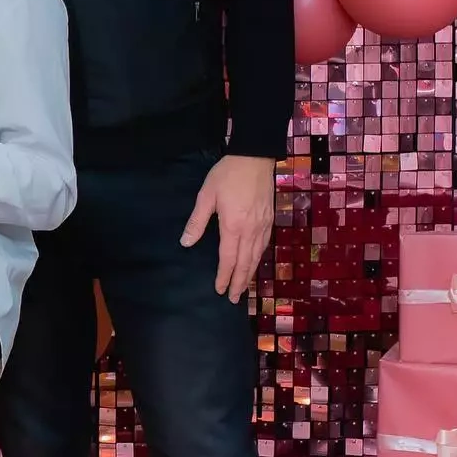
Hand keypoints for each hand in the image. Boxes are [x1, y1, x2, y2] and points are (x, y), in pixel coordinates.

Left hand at [180, 154, 275, 301]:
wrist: (254, 156)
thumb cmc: (226, 175)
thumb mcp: (206, 196)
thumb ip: (197, 221)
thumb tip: (186, 243)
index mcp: (233, 226)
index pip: (228, 259)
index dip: (223, 276)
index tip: (219, 290)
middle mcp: (251, 230)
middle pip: (245, 263)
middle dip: (238, 283)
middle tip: (233, 299)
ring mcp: (263, 225)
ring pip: (257, 256)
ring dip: (249, 274)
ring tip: (243, 288)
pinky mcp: (269, 219)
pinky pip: (264, 245)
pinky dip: (258, 259)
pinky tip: (254, 263)